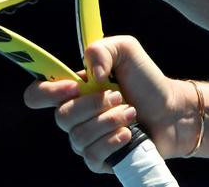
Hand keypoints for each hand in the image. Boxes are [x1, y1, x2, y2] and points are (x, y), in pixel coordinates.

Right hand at [23, 35, 197, 171]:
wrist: (171, 111)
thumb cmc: (147, 80)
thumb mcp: (126, 50)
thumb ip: (102, 49)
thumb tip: (89, 76)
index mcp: (74, 89)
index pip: (37, 94)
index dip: (48, 92)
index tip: (75, 86)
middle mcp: (74, 116)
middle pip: (61, 117)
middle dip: (94, 105)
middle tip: (118, 95)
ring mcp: (85, 139)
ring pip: (79, 137)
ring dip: (110, 122)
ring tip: (130, 112)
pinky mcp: (99, 159)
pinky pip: (92, 156)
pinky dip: (113, 142)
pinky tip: (128, 133)